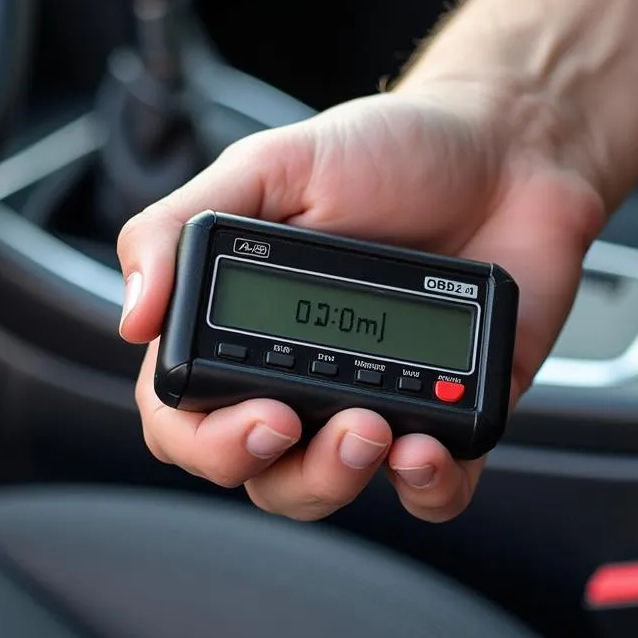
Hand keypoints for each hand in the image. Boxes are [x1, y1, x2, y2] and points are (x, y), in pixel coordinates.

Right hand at [117, 82, 603, 521]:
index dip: (200, 436)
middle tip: (297, 421)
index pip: (186, 409)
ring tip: (374, 428)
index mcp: (248, 314)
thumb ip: (184, 227)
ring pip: (327, 487)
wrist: (506, 148)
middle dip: (269, 465)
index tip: (252, 412)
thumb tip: (132, 315)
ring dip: (338, 478)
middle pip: (254, 465)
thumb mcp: (274, 165)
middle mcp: (302, 367)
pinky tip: (428, 449)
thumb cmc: (388, 148)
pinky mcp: (448, 412)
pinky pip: (430, 488)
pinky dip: (426, 489)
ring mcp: (374, 394)